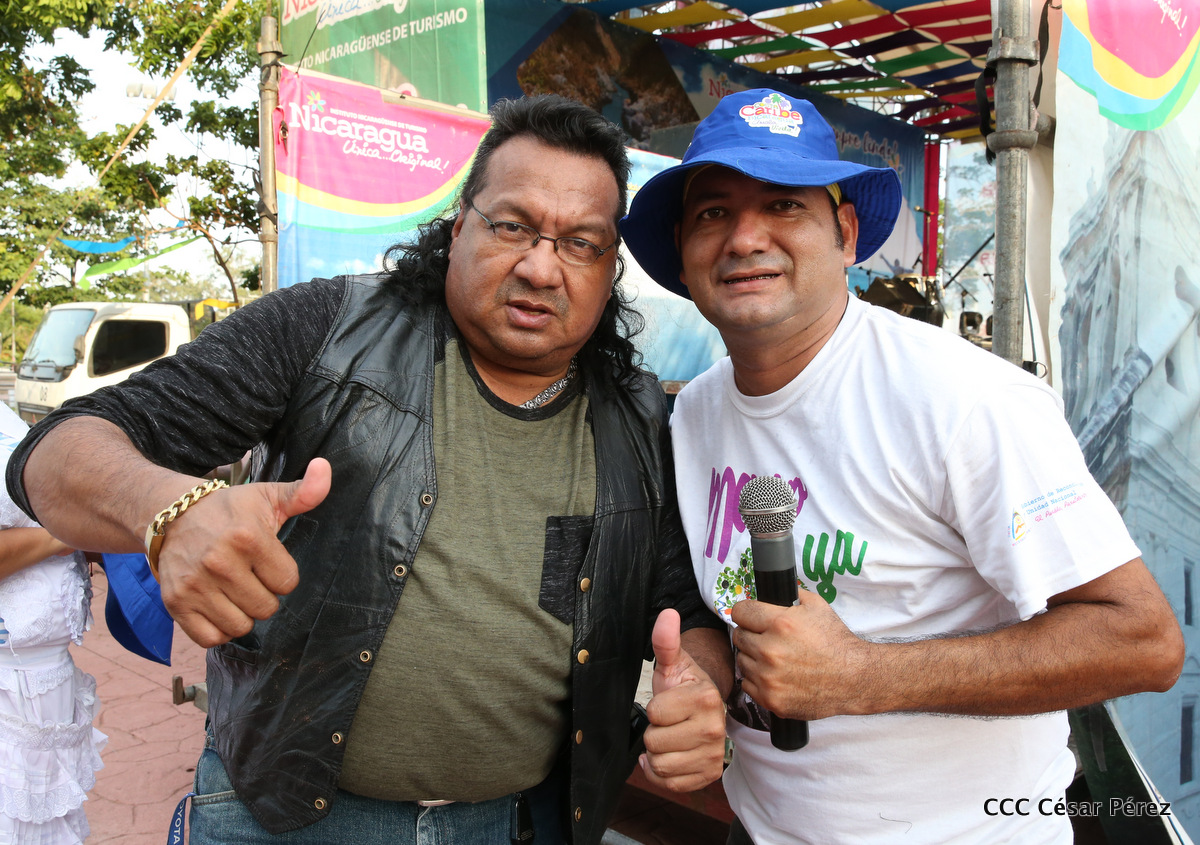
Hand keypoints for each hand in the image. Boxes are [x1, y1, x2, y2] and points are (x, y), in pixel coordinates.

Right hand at [158, 458, 331, 647]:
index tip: (267, 561)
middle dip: (264, 595)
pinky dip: (219, 630)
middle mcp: (219, 563)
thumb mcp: (267, 496)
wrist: (172, 515)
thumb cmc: (228, 510)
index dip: (282, 574)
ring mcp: (195, 585)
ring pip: (240, 626)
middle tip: (250, 577)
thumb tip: (325, 468)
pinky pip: (210, 638)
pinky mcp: (175, 603)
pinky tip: (219, 608)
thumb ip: (304, 491)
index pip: (288, 582)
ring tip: (235, 592)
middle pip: (266, 608)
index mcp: (247, 537)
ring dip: (243, 614)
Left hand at [640, 609, 726, 791]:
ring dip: (656, 753)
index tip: (669, 702)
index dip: (654, 708)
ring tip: (668, 737)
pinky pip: (671, 783)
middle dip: (653, 732)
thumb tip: (667, 614)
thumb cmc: (683, 686)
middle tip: (668, 721)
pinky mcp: (709, 774)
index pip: (654, 714)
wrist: (702, 708)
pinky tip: (669, 756)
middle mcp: (714, 729)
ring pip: (660, 765)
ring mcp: (714, 754)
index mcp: (705, 698)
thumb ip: (666, 641)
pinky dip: (661, 773)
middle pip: (655, 743)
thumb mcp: (672, 662)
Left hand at [731, 591, 868, 719]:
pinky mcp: (770, 699)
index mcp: (779, 623)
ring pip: (742, 661)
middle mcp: (770, 650)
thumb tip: (770, 590)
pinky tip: (775, 676)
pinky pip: (747, 684)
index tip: (751, 617)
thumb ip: (790, 594)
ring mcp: (768, 677)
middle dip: (751, 634)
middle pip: (738, 636)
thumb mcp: (817, 606)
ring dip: (753, 658)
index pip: (740, 611)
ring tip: (774, 659)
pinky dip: (757, 680)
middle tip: (767, 639)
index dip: (747, 612)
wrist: (854, 679)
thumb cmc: (836, 642)